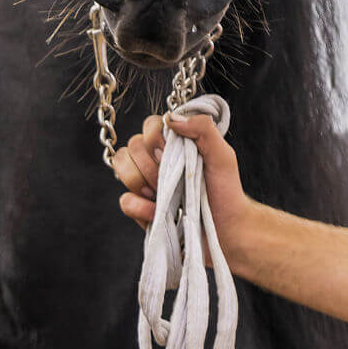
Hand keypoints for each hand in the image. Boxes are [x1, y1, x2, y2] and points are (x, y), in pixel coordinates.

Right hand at [112, 111, 252, 257]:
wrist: (225, 230)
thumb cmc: (225, 191)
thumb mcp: (223, 156)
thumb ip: (203, 129)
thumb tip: (171, 119)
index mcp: (173, 144)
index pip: (149, 126)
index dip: (155, 137)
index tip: (170, 153)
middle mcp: (155, 160)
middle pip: (131, 146)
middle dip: (150, 164)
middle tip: (171, 178)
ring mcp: (145, 184)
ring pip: (121, 167)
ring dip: (142, 182)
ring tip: (164, 196)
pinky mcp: (139, 208)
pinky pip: (124, 200)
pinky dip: (139, 207)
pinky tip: (157, 213)